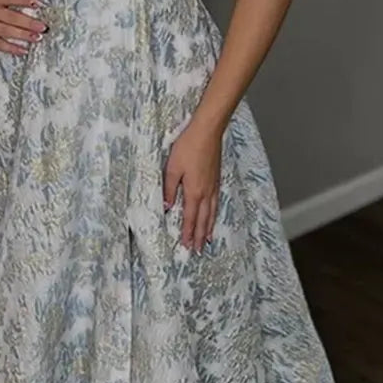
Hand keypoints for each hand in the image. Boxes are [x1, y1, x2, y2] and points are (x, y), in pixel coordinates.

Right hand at [0, 0, 48, 54]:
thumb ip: (5, 4)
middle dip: (29, 22)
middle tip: (43, 26)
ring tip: (37, 37)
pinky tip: (23, 50)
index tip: (39, 3)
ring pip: (7, 30)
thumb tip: (30, 8)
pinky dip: (12, 47)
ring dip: (24, 35)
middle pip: (12, 16)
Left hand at [163, 119, 223, 250]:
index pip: (189, 217)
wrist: (207, 131)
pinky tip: (214, 215)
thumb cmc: (188, 147)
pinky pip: (216, 203)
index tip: (186, 245)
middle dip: (199, 236)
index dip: (187, 233)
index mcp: (194, 191)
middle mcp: (206, 192)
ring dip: (208, 227)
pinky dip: (215, 214)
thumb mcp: (172, 168)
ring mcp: (213, 185)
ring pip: (211, 212)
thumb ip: (169, 189)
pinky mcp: (217, 178)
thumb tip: (166, 207)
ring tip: (207, 239)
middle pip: (203, 219)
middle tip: (198, 250)